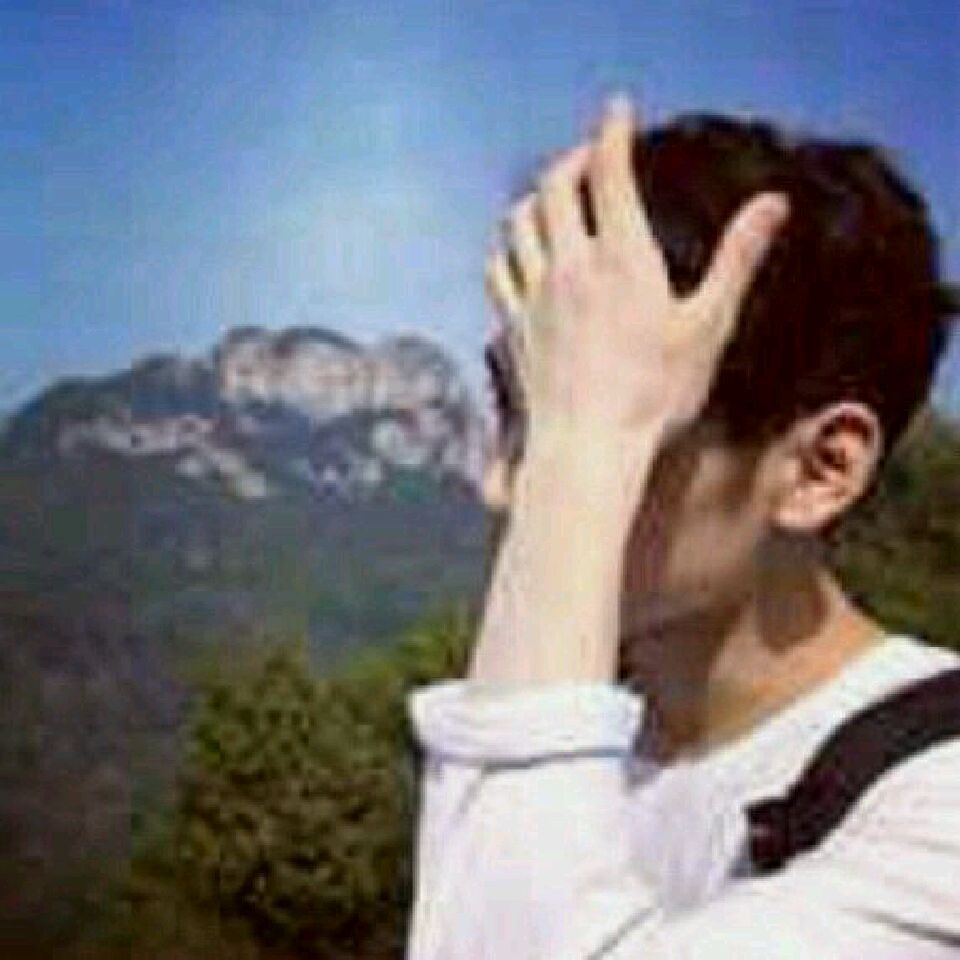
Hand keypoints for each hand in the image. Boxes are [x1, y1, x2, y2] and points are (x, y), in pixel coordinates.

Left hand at [484, 93, 789, 453]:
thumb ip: (737, 260)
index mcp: (621, 257)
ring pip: (517, 223)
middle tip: (591, 158)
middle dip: (572, 160)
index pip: (610, 172)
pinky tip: (519, 258)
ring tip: (552, 200)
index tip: (619, 110)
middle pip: (553, 186)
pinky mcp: (513, 328)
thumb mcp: (709, 326)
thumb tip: (773, 204)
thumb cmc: (655, 396)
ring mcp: (533, 296)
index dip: (614, 132)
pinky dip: (508, 250)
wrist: (587, 448)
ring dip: (534, 199)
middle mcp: (568, 266)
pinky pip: (498, 270)